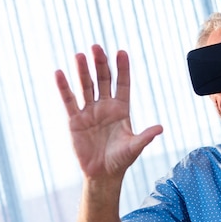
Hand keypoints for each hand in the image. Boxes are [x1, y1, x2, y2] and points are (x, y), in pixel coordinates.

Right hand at [55, 45, 162, 181]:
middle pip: (103, 80)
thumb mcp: (134, 148)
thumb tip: (160, 128)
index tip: (122, 52)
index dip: (122, 69)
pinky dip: (64, 88)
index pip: (123, 84)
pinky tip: (60, 74)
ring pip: (86, 87)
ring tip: (80, 55)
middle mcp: (105, 107)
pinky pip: (69, 101)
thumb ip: (145, 137)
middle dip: (100, 64)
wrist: (102, 174)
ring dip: (83, 71)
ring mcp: (90, 112)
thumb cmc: (121, 160)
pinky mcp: (75, 120)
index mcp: (121, 110)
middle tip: (97, 47)